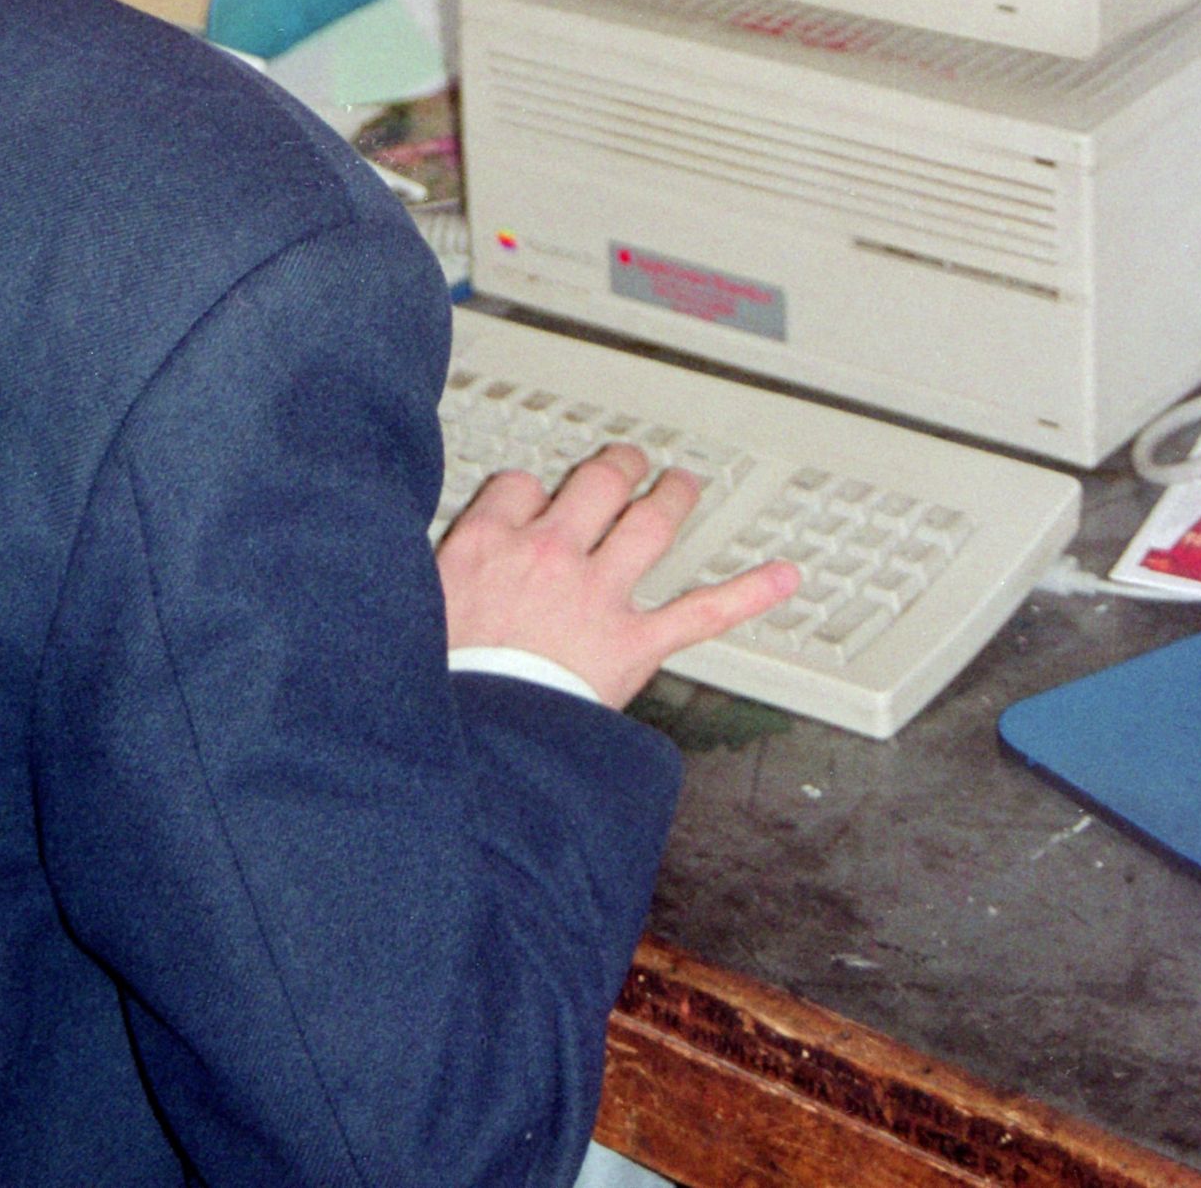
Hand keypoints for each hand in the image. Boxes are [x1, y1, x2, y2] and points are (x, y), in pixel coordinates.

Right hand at [436, 445, 798, 710]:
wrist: (475, 738)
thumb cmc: (443, 681)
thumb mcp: (416, 606)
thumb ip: (435, 572)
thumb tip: (428, 560)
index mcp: (490, 540)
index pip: (519, 485)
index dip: (530, 491)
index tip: (534, 499)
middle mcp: (550, 552)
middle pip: (595, 484)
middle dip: (617, 466)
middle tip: (628, 462)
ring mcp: (597, 594)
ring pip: (647, 524)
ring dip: (672, 497)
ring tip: (684, 483)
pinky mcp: (633, 643)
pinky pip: (700, 612)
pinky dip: (748, 593)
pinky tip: (784, 577)